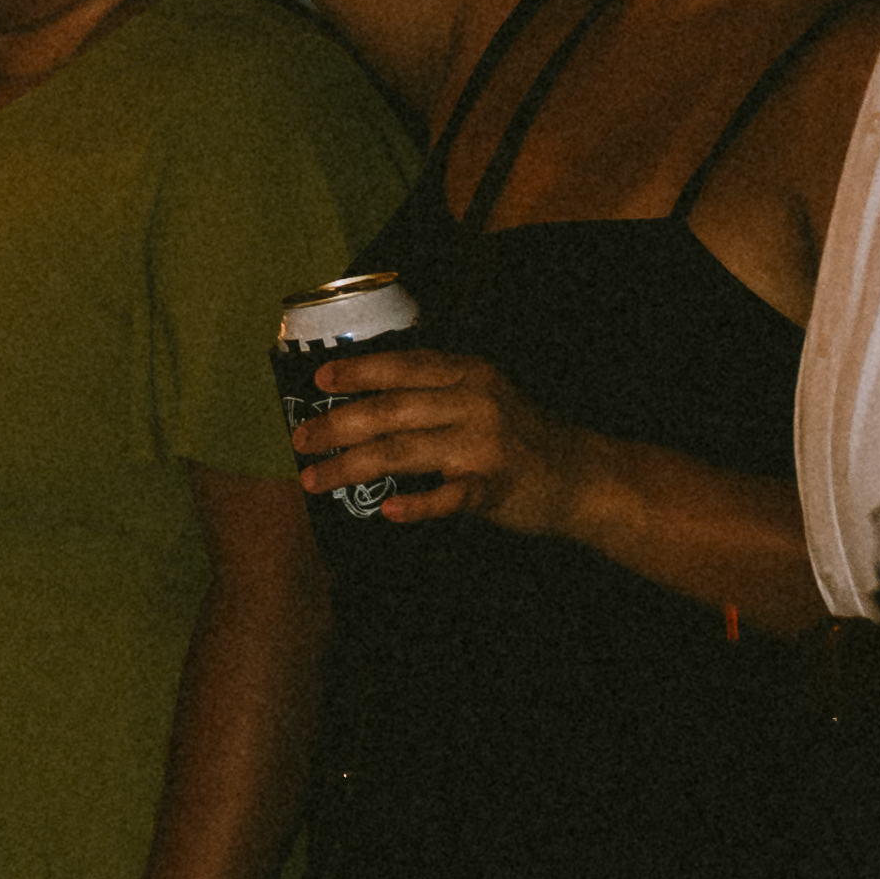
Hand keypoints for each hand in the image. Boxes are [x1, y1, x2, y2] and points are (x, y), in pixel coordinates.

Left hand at [287, 344, 570, 541]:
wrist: (578, 475)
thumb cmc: (515, 436)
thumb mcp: (480, 397)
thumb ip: (433, 393)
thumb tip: (359, 400)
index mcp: (468, 374)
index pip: (405, 366)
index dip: (360, 371)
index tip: (318, 380)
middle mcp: (475, 401)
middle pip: (392, 410)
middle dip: (339, 424)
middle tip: (301, 439)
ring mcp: (485, 443)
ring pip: (405, 451)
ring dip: (353, 466)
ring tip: (315, 479)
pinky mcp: (494, 485)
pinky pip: (448, 497)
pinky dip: (417, 505)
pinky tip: (387, 512)